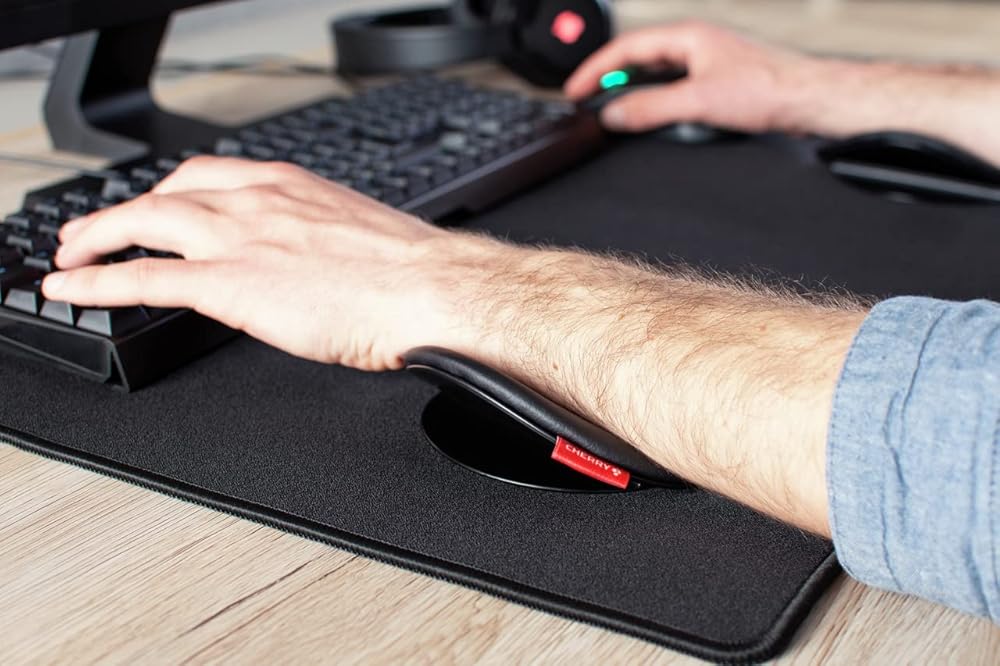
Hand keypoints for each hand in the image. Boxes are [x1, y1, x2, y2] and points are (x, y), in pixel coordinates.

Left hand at [42, 157, 484, 370]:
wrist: (431, 291)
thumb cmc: (411, 271)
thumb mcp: (358, 234)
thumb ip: (318, 238)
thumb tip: (311, 262)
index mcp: (290, 186)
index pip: (209, 176)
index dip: (169, 192)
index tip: (156, 206)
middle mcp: (257, 200)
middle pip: (166, 193)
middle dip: (123, 212)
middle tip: (98, 231)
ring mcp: (240, 239)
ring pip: (144, 224)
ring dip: (98, 238)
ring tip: (72, 255)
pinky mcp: (230, 284)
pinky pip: (145, 278)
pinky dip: (99, 281)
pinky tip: (74, 288)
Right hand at [564, 21, 813, 132]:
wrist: (810, 100)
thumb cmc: (770, 89)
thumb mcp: (698, 102)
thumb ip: (650, 108)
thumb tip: (613, 114)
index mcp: (687, 36)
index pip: (625, 48)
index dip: (595, 70)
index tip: (574, 92)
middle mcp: (695, 44)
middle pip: (637, 59)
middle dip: (608, 79)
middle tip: (585, 102)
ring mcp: (706, 62)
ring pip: (655, 74)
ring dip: (631, 91)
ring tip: (611, 111)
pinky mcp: (717, 81)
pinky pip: (672, 87)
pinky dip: (653, 100)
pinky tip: (651, 117)